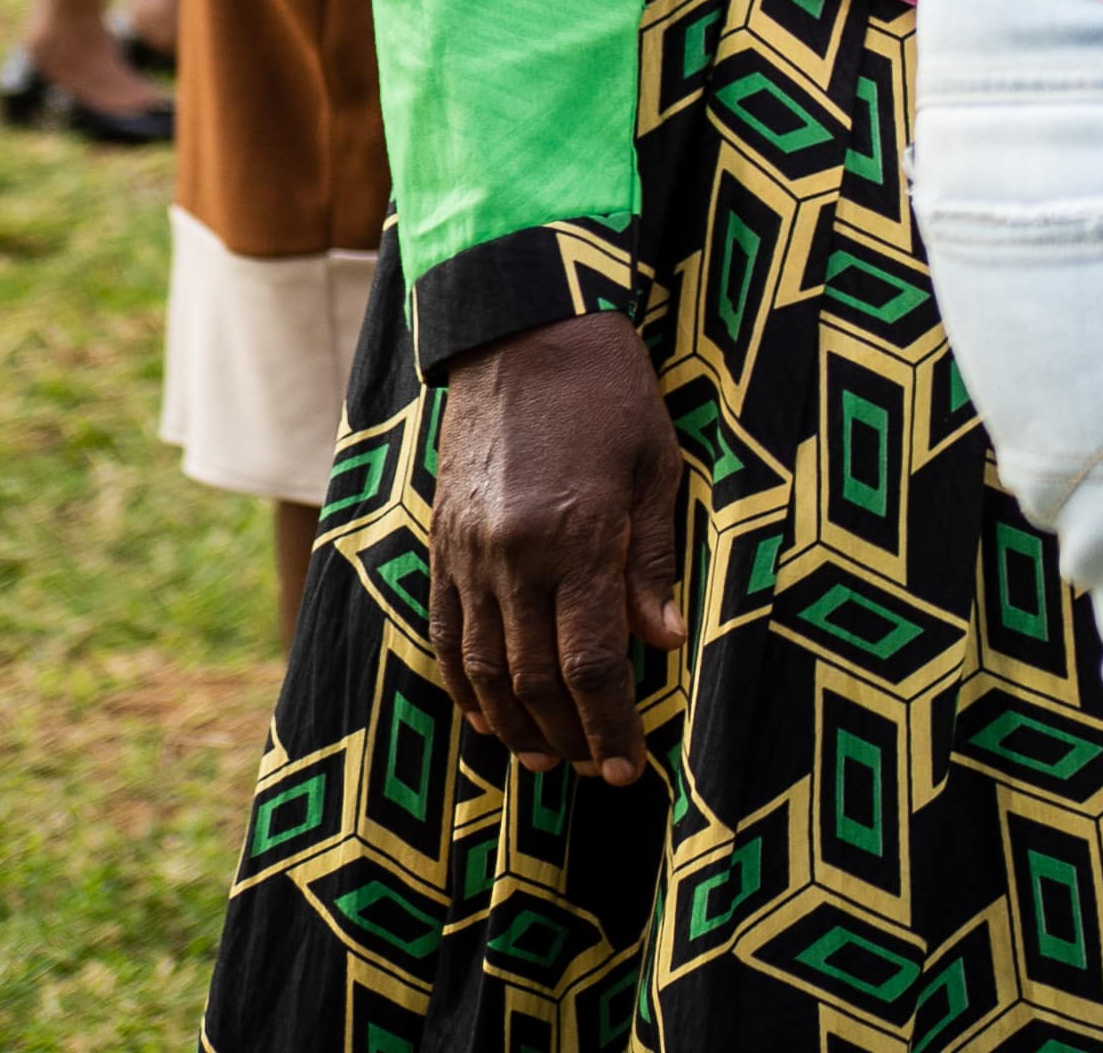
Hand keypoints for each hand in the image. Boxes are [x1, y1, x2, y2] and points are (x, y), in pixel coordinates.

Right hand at [430, 309, 685, 785]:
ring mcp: (467, 552)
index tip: (630, 765)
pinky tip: (487, 712)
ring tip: (545, 758)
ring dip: (513, 722)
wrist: (523, 331)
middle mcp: (512, 555)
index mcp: (576, 536)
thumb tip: (661, 644)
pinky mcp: (441, 542)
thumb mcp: (656, 467)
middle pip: (533, 677)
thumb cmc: (611, 393)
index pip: (589, 661)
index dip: (609, 723)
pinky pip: (447, 631)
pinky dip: (464, 682)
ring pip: (482, 665)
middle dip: (567, 735)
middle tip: (596, 772)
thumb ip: (653, 561)